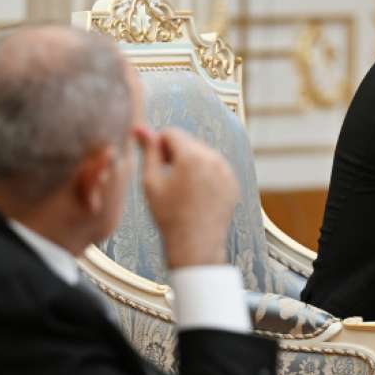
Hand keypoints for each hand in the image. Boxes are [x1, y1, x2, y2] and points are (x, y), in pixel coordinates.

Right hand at [135, 126, 238, 268]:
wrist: (195, 245)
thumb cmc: (169, 216)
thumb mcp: (151, 182)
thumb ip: (148, 151)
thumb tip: (141, 129)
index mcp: (192, 156)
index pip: (171, 133)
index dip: (158, 144)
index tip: (154, 162)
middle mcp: (214, 159)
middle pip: (188, 142)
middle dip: (175, 153)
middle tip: (165, 176)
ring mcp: (227, 171)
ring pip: (202, 154)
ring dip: (189, 163)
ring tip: (179, 188)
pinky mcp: (233, 182)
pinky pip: (215, 168)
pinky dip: (204, 174)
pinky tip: (194, 195)